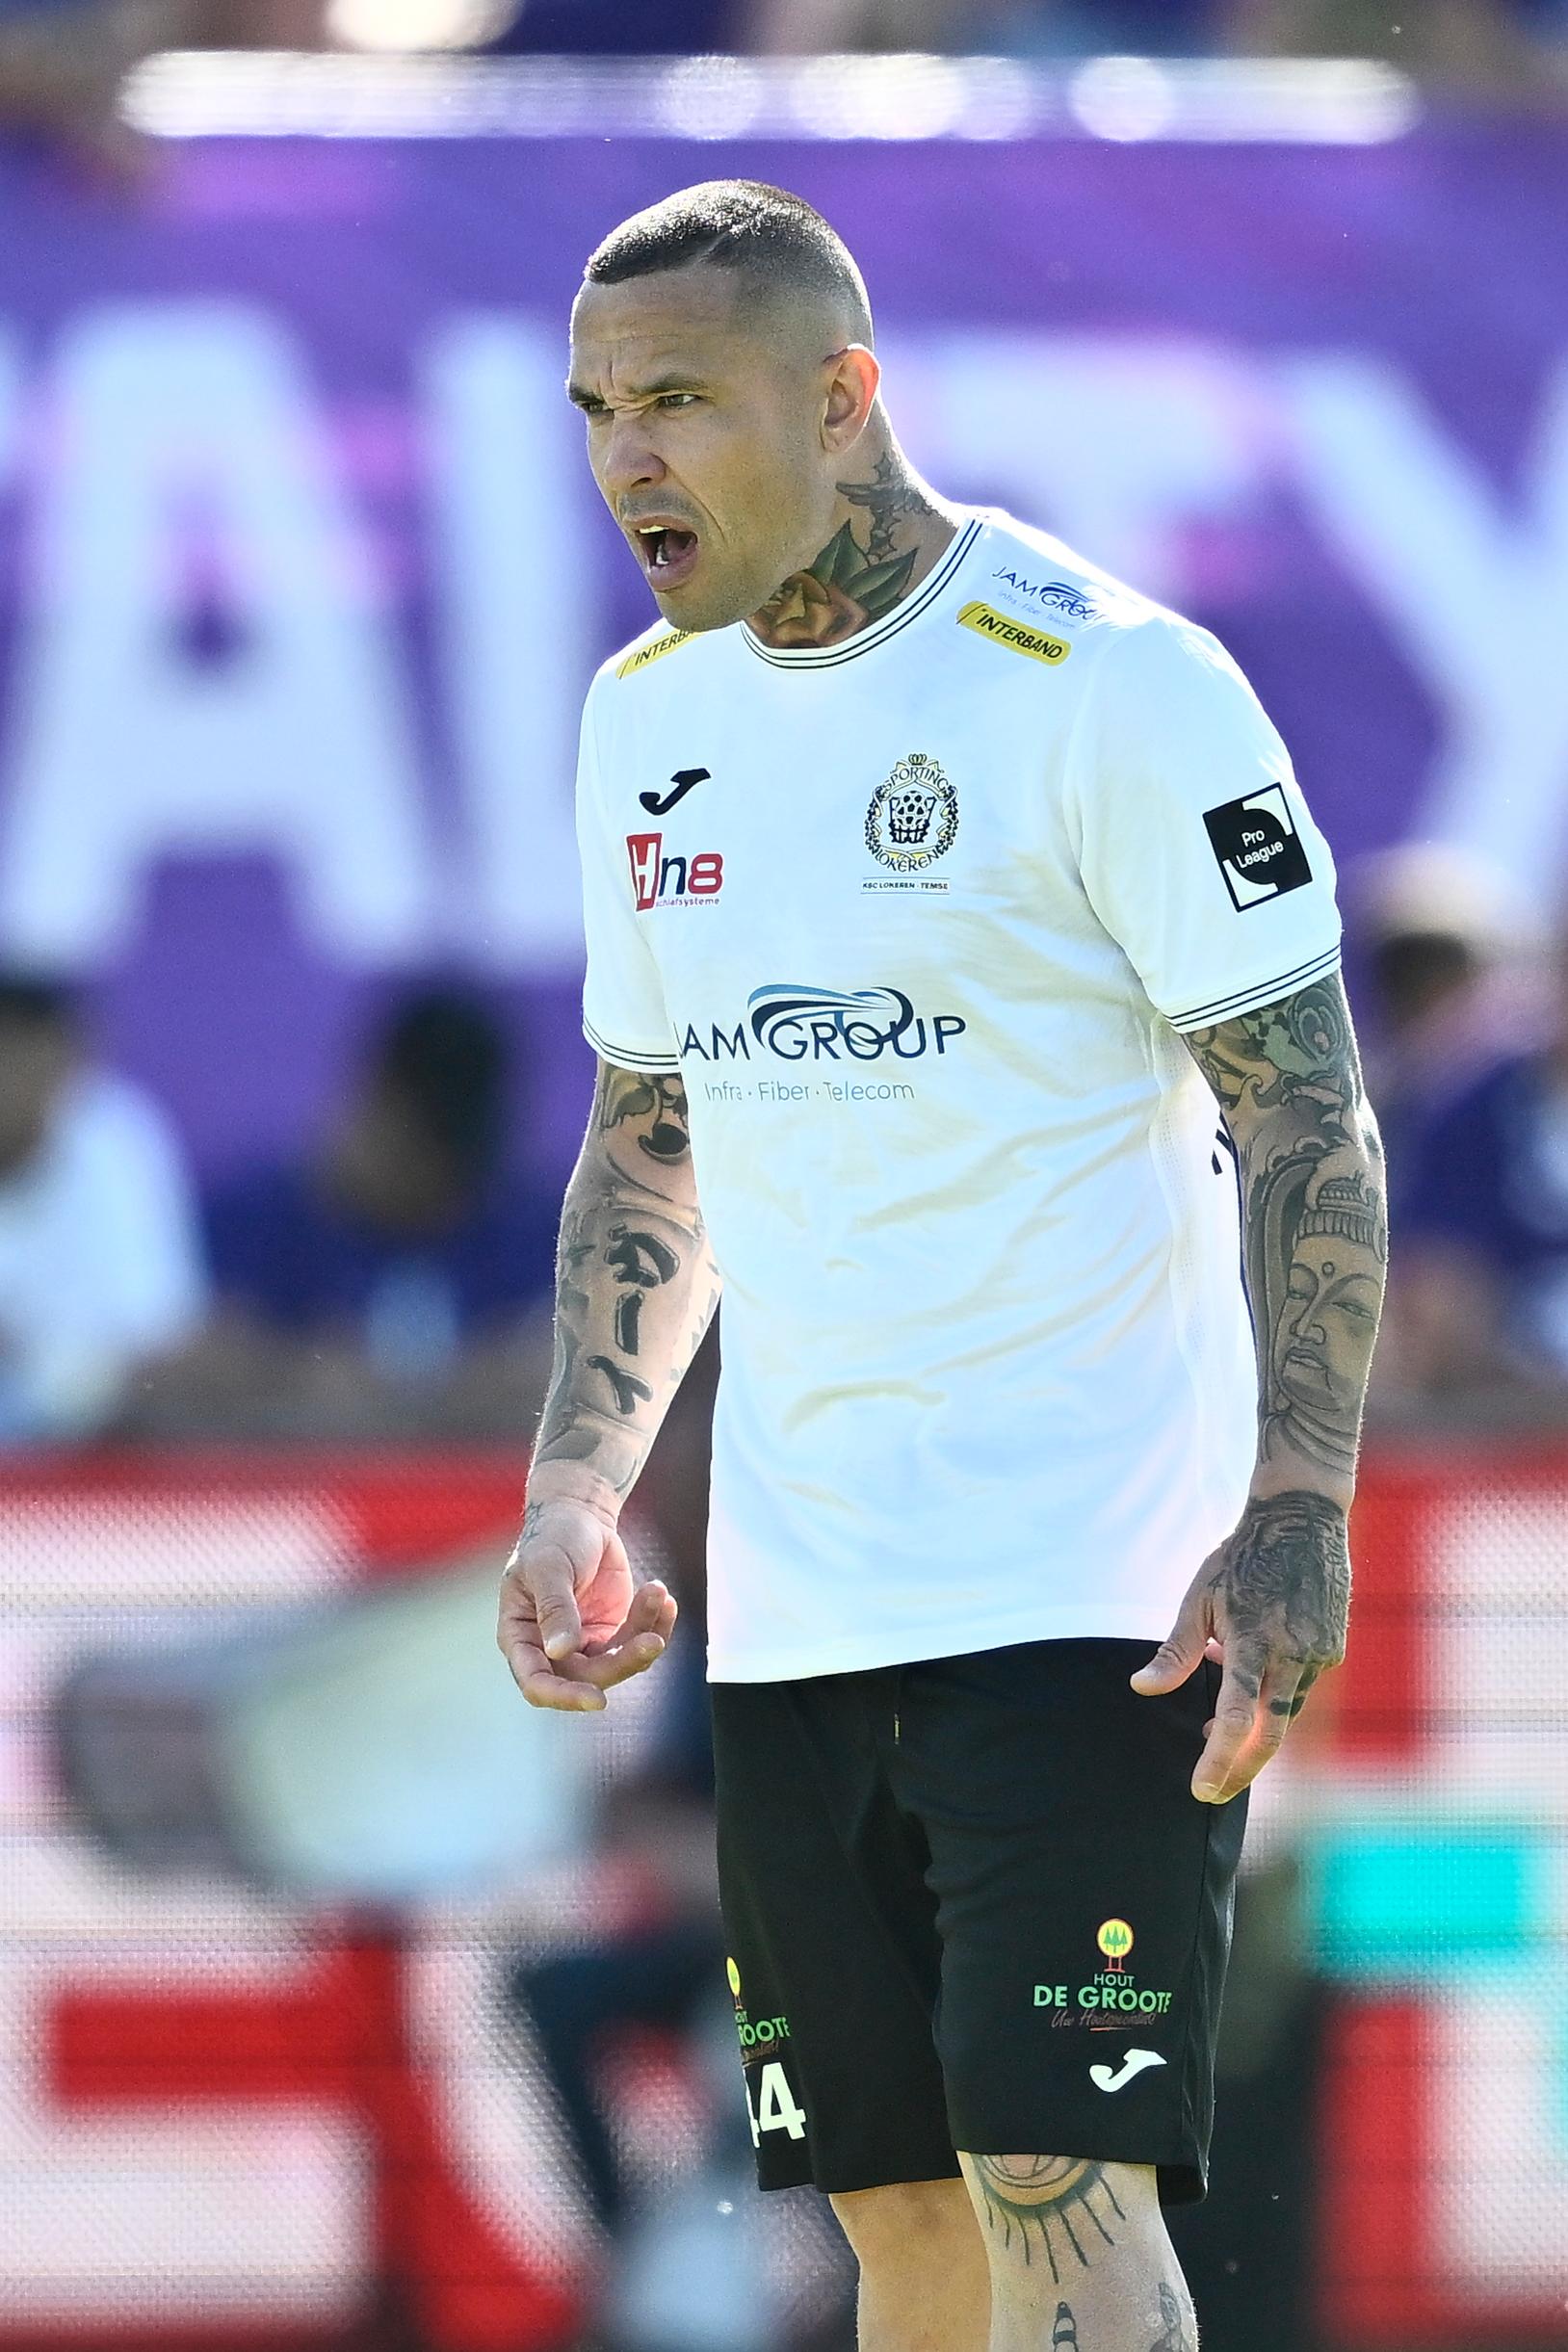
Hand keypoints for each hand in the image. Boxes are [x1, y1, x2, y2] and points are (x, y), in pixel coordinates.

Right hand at [498, 1493, 676, 1713]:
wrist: (581, 1516)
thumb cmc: (553, 1538)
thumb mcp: (549, 1567)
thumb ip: (555, 1609)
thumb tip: (560, 1651)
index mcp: (520, 1636)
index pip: (537, 1682)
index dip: (564, 1696)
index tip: (598, 1700)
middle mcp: (550, 1648)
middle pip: (586, 1678)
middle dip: (623, 1662)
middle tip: (652, 1641)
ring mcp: (584, 1642)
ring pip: (618, 1663)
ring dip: (644, 1636)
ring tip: (656, 1593)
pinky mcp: (611, 1631)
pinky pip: (637, 1642)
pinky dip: (656, 1624)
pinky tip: (663, 1598)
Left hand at [1130, 1489, 1349, 1802]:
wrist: (1302, 1520)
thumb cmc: (1241, 1558)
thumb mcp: (1200, 1598)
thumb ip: (1177, 1651)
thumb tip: (1141, 1689)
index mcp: (1252, 1642)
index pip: (1234, 1718)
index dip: (1218, 1760)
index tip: (1202, 1790)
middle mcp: (1292, 1655)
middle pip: (1269, 1734)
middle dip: (1240, 1770)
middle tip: (1211, 1791)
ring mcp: (1319, 1654)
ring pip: (1284, 1712)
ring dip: (1253, 1730)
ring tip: (1213, 1730)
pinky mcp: (1333, 1650)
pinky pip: (1300, 1688)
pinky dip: (1273, 1697)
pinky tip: (1248, 1683)